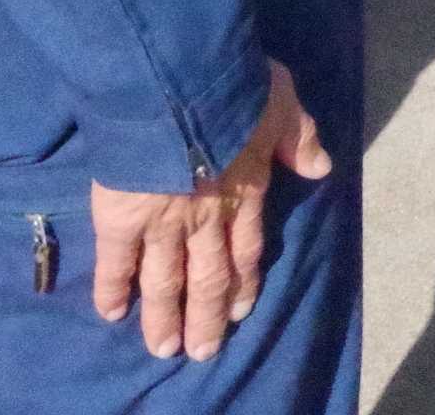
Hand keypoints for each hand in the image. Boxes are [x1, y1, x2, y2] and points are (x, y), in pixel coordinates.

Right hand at [90, 59, 329, 361]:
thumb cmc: (235, 88)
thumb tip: (322, 169)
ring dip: (165, 317)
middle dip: (206, 317)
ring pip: (166, 281)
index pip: (247, 248)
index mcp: (246, 191)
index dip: (244, 281)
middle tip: (202, 351)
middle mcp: (208, 217)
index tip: (240, 309)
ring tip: (164, 348)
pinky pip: (117, 262)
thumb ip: (300, 139)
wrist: (180, 83)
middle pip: (208, 278)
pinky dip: (113, 289)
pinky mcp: (122, 218)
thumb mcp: (283, 105)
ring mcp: (164, 221)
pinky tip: (112, 313)